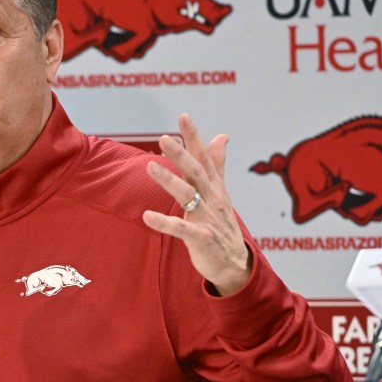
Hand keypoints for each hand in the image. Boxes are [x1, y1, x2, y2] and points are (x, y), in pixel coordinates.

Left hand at [142, 113, 250, 296]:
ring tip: (149, 165)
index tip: (183, 116)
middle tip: (164, 137)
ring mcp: (207, 219)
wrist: (234, 264)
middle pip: (196, 173)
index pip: (204, 157)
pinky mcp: (201, 239)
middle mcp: (212, 199)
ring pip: (188, 196)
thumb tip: (222, 136)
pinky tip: (147, 215)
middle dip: (181, 154)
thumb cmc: (222, 225)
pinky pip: (181, 230)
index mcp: (214, 187)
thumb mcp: (221, 192)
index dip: (194, 137)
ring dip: (169, 180)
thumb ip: (218, 164)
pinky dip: (164, 222)